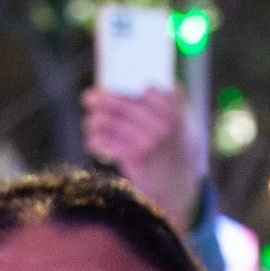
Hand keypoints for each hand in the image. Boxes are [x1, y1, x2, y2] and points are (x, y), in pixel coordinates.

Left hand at [83, 87, 203, 228]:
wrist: (177, 186)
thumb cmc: (173, 150)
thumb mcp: (182, 125)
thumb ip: (171, 103)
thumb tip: (147, 83)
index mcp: (174, 113)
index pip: (149, 91)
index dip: (125, 89)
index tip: (107, 87)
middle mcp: (163, 125)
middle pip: (124, 105)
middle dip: (102, 100)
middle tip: (87, 98)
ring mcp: (149, 141)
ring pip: (113, 123)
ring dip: (95, 120)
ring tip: (90, 122)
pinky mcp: (136, 157)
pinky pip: (109, 144)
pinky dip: (96, 141)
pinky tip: (92, 141)